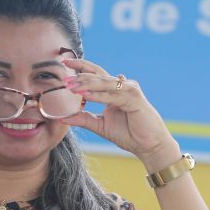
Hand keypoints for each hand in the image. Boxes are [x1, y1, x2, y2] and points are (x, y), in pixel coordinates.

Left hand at [60, 58, 180, 168]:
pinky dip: (99, 95)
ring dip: (87, 84)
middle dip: (80, 76)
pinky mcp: (135, 98)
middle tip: (64, 79)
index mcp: (113, 90)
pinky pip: (113, 96)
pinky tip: (86, 95)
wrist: (148, 146)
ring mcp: (129, 90)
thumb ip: (83, 119)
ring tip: (71, 86)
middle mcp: (122, 86)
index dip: (80, 67)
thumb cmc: (128, 134)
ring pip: (105, 83)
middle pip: (98, 75)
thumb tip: (62, 118)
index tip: (64, 63)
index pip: (95, 74)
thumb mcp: (100, 126)